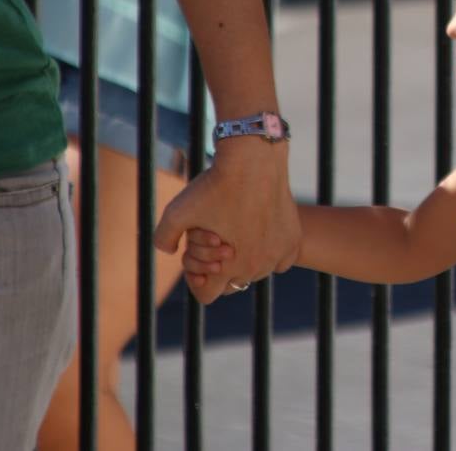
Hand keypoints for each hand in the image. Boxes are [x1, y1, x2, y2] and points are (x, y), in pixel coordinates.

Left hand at [153, 138, 300, 302]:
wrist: (255, 160)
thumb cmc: (216, 186)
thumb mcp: (176, 212)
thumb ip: (162, 239)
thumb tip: (170, 251)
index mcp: (231, 268)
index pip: (207, 295)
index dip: (195, 279)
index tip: (194, 255)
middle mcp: (259, 267)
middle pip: (233, 283)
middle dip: (221, 267)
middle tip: (216, 238)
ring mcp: (279, 253)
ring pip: (257, 270)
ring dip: (245, 258)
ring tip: (235, 230)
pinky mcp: (293, 238)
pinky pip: (281, 259)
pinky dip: (269, 250)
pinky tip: (259, 231)